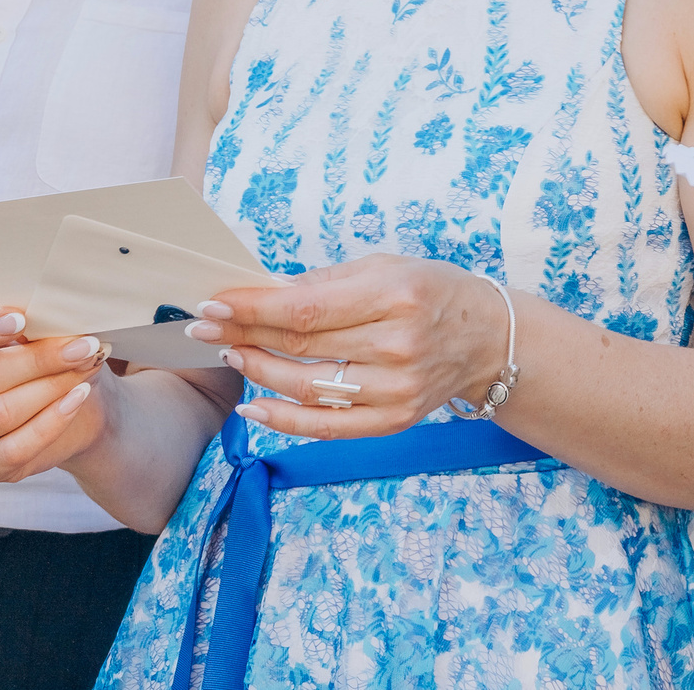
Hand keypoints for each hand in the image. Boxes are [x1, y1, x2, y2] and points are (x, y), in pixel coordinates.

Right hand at [0, 306, 110, 481]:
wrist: (68, 404)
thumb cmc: (42, 358)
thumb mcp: (29, 329)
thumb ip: (25, 319)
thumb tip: (47, 312)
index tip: (21, 318)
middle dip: (39, 359)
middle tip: (83, 344)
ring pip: (1, 413)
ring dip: (50, 388)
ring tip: (85, 367)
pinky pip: (14, 448)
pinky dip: (50, 422)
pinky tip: (76, 399)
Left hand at [192, 254, 508, 440]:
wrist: (488, 338)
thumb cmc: (432, 291)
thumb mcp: (384, 267)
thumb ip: (323, 282)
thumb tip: (260, 292)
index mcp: (396, 296)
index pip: (305, 309)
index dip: (252, 309)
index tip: (213, 304)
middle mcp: (398, 346)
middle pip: (301, 347)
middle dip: (243, 336)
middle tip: (204, 328)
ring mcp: (397, 390)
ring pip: (308, 389)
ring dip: (258, 373)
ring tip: (232, 355)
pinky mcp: (394, 420)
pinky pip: (328, 427)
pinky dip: (285, 420)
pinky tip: (254, 408)